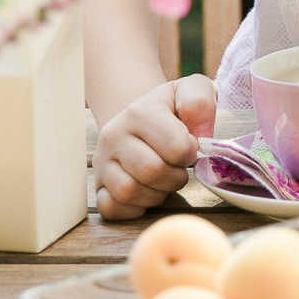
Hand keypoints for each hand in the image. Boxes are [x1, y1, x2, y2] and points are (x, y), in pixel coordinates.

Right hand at [93, 74, 216, 219]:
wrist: (140, 118)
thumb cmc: (170, 109)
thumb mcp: (191, 90)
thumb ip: (200, 102)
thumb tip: (201, 134)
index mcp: (140, 112)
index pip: (175, 146)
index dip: (190, 152)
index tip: (188, 148)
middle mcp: (114, 135)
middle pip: (151, 171)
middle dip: (175, 177)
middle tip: (177, 169)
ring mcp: (102, 162)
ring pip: (129, 192)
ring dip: (155, 194)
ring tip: (162, 181)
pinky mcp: (97, 186)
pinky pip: (110, 208)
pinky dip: (133, 208)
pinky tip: (145, 193)